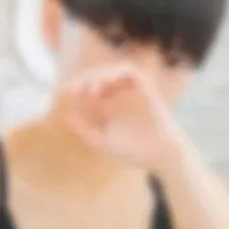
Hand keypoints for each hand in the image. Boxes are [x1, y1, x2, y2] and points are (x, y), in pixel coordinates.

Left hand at [61, 64, 183, 171]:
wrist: (161, 155)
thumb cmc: (134, 153)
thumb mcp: (103, 142)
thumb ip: (85, 130)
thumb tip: (66, 115)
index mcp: (109, 109)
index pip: (88, 91)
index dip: (75, 89)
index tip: (66, 93)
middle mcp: (120, 97)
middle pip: (98, 78)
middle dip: (84, 80)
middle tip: (75, 88)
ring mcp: (133, 92)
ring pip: (112, 72)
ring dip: (99, 75)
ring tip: (90, 88)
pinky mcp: (146, 89)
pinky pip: (130, 72)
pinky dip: (116, 74)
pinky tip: (106, 85)